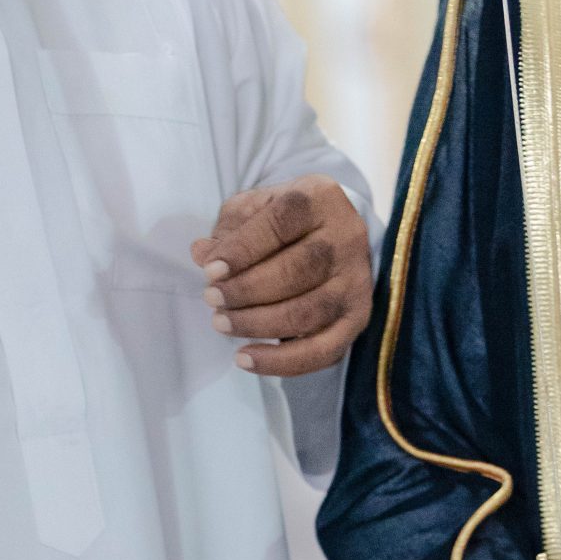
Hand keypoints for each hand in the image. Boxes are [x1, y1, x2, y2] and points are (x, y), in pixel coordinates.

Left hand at [192, 177, 373, 376]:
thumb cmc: (283, 221)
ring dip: (258, 324)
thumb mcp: (253, 209)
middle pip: (298, 270)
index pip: (281, 223)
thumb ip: (228, 229)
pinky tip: (245, 358)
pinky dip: (282, 361)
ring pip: (308, 312)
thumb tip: (203, 254)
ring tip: (222, 323)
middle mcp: (347, 237)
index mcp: (320, 198)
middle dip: (246, 290)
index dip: (243, 249)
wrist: (331, 233)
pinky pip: (323, 350)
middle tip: (211, 298)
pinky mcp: (357, 317)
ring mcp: (356, 280)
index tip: (210, 270)